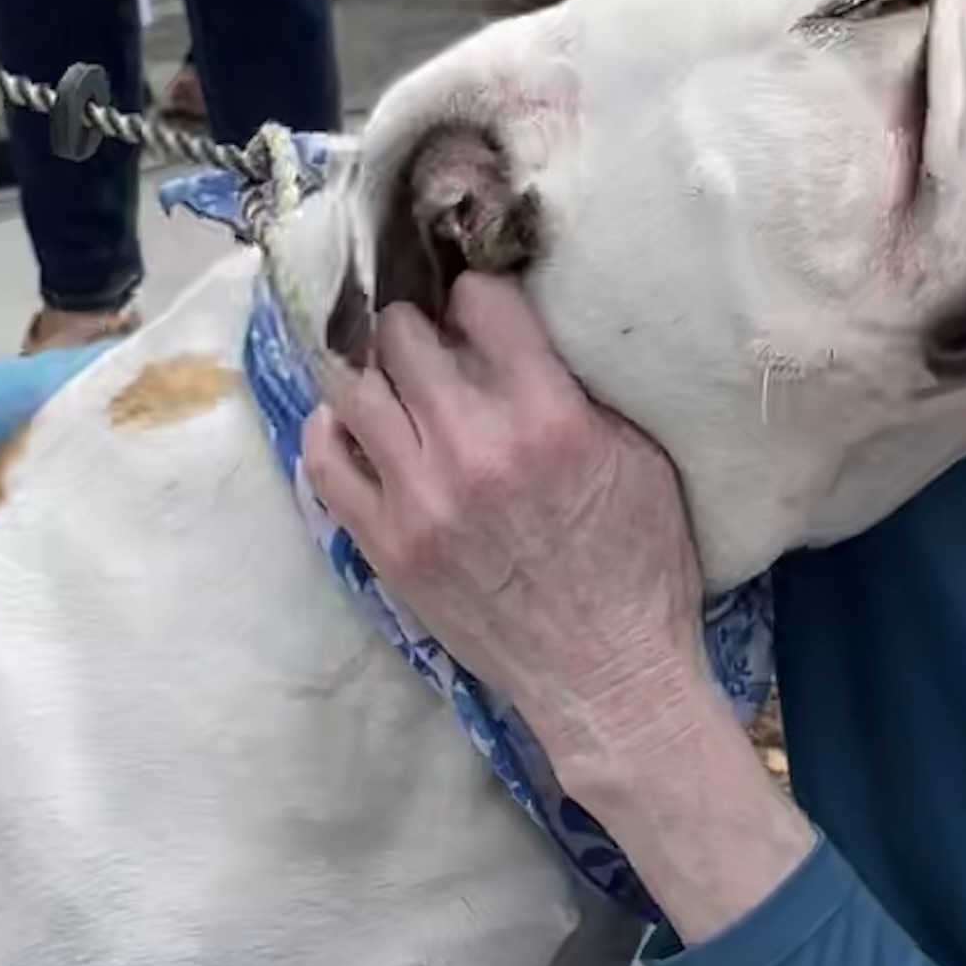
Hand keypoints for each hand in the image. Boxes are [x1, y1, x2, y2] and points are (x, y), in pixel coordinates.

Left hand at [300, 277, 708, 779]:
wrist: (606, 675)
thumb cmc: (642, 565)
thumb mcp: (641, 457)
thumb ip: (578, 387)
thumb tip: (520, 328)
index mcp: (549, 418)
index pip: (481, 300)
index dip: (480, 290)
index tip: (481, 304)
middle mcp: (474, 450)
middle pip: (402, 332)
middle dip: (419, 323)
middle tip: (432, 337)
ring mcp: (418, 500)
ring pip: (355, 385)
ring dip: (373, 370)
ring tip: (391, 373)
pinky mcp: (385, 545)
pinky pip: (324, 461)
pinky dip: (334, 429)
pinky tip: (357, 422)